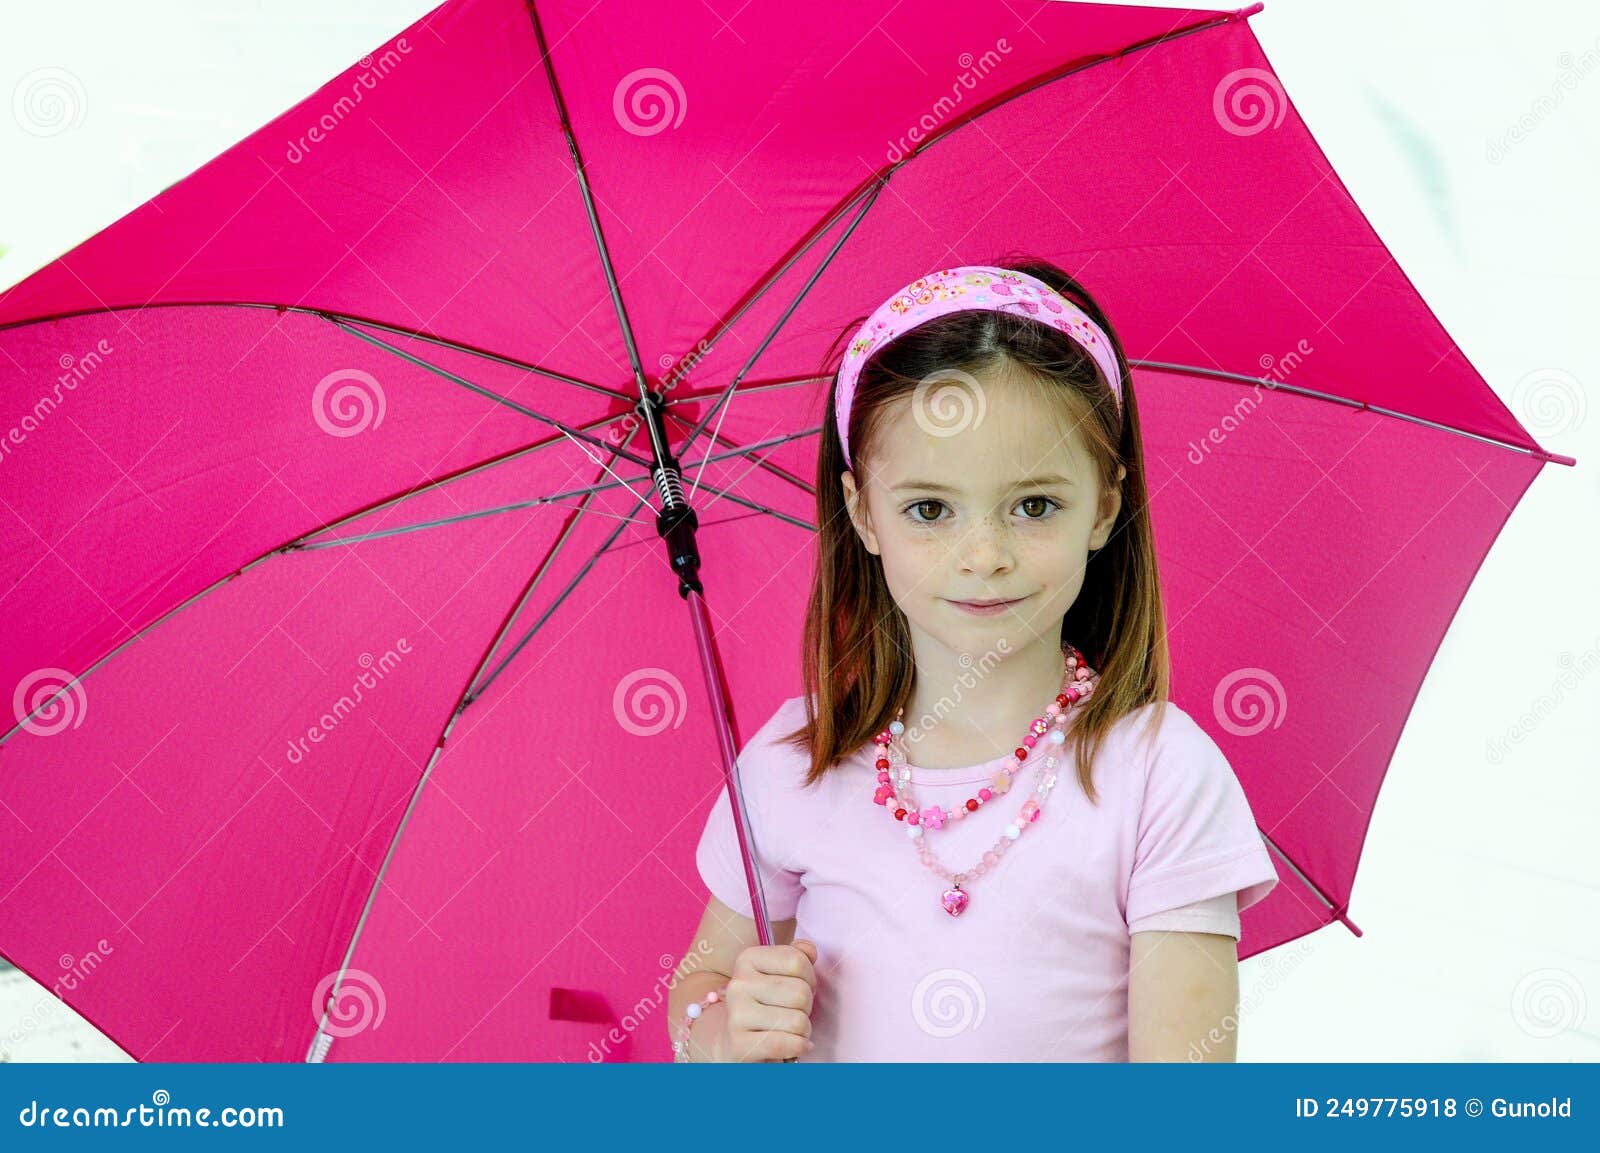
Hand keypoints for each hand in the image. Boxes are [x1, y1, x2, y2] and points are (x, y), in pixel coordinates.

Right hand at [709, 938, 817, 1061]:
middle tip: (794, 1013)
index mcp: (748, 959)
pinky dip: (799, 1047)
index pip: (797, 960)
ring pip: (798, 1021)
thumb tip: (810, 951)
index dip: (809, 978)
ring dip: (803, 1031)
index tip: (799, 988)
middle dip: (807, 1007)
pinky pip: (787, 1043)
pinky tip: (796, 1047)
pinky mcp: (739, 1044)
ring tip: (790, 1030)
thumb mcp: (780, 975)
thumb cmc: (766, 1005)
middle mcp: (739, 983)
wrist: (734, 1043)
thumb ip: (798, 956)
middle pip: (800, 992)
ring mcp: (736, 1014)